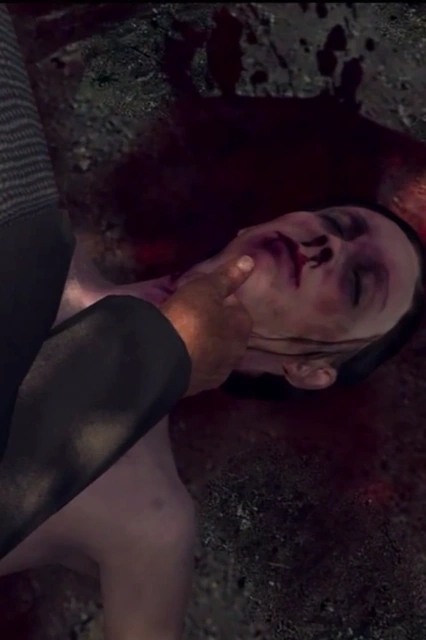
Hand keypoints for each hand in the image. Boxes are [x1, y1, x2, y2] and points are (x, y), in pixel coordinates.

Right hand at [161, 256, 254, 395]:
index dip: (217, 298)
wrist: (164, 358)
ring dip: (202, 342)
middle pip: (225, 331)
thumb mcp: (205, 288)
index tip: (198, 295)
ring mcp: (219, 372)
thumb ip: (227, 276)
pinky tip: (175, 352)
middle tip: (187, 312)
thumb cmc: (189, 316)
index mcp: (242, 327)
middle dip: (211, 322)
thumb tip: (251, 261)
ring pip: (213, 351)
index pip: (235, 306)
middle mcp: (237, 352)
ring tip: (179, 333)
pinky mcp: (199, 386)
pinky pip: (197, 366)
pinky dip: (190, 358)